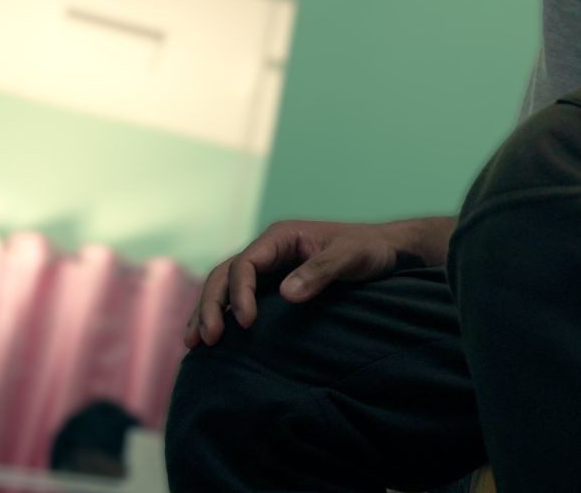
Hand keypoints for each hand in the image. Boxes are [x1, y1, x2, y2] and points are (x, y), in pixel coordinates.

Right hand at [184, 218, 411, 348]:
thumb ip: (321, 271)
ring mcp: (269, 268)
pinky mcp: (273, 286)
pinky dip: (223, 316)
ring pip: (225, 287)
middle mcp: (269, 250)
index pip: (245, 264)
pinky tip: (213, 339)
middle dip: (211, 306)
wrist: (387, 251)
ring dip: (207, 313)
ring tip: (193, 344)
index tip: (246, 324)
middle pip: (225, 275)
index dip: (239, 293)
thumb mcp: (351, 257)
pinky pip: (239, 299)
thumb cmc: (370, 250)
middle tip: (206, 341)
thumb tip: (286, 294)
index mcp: (281, 237)